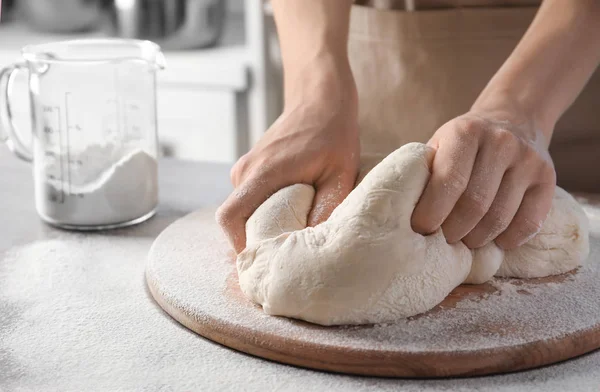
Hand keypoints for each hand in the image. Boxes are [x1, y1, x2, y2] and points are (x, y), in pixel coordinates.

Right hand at [217, 64, 359, 252]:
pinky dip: (267, 210)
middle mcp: (246, 171)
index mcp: (263, 173)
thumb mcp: (340, 174)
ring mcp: (246, 168)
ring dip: (265, 223)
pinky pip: (251, 198)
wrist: (320, 97)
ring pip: (245, 209)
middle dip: (258, 239)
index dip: (240, 246)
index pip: (230, 218)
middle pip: (238, 220)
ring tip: (295, 228)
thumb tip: (312, 246)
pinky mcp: (252, 167)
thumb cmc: (333, 132)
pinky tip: (294, 209)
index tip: (263, 260)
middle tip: (288, 252)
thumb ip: (326, 210)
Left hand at [411, 109, 555, 249]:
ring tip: (464, 242)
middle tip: (442, 240)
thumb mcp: (440, 144)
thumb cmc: (463, 144)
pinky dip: (508, 240)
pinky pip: (530, 222)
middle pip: (475, 204)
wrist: (511, 118)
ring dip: (477, 239)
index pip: (449, 181)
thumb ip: (426, 172)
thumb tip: (401, 213)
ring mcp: (528, 159)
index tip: (420, 229)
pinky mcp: (547, 177)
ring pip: (500, 217)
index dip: (432, 212)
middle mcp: (500, 142)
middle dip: (453, 230)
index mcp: (465, 132)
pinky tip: (493, 241)